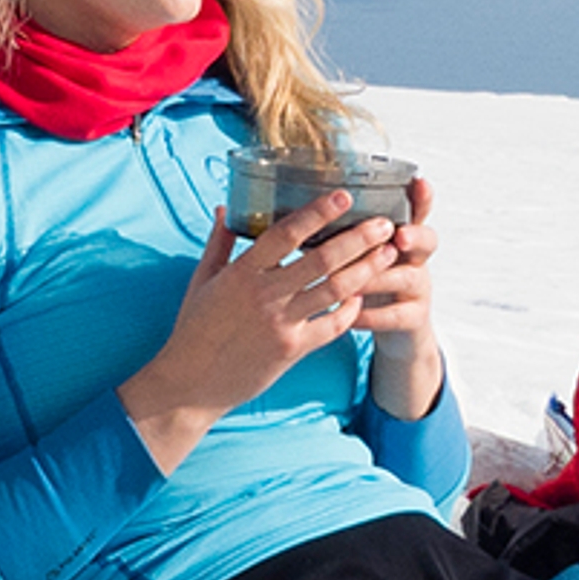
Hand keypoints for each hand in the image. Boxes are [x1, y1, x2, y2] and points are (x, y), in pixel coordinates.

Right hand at [120, 190, 403, 472]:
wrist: (189, 383)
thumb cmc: (193, 329)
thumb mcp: (201, 280)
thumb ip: (218, 243)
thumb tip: (226, 208)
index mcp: (241, 272)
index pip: (285, 233)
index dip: (317, 213)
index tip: (343, 196)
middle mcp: (264, 295)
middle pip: (321, 260)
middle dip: (358, 239)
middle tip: (385, 224)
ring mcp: (281, 324)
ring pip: (333, 291)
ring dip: (366, 270)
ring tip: (389, 253)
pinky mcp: (292, 350)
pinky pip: (331, 327)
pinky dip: (349, 311)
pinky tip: (362, 297)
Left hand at [350, 173, 445, 421]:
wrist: (393, 327)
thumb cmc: (368, 280)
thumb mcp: (364, 252)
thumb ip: (349, 233)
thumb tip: (312, 208)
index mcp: (402, 234)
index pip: (418, 210)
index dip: (421, 197)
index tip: (418, 182)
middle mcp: (416, 258)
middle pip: (426, 240)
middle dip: (412, 236)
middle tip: (397, 236)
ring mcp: (419, 288)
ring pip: (407, 278)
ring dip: (378, 278)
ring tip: (354, 280)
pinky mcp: (415, 317)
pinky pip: (397, 316)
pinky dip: (371, 314)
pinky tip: (351, 314)